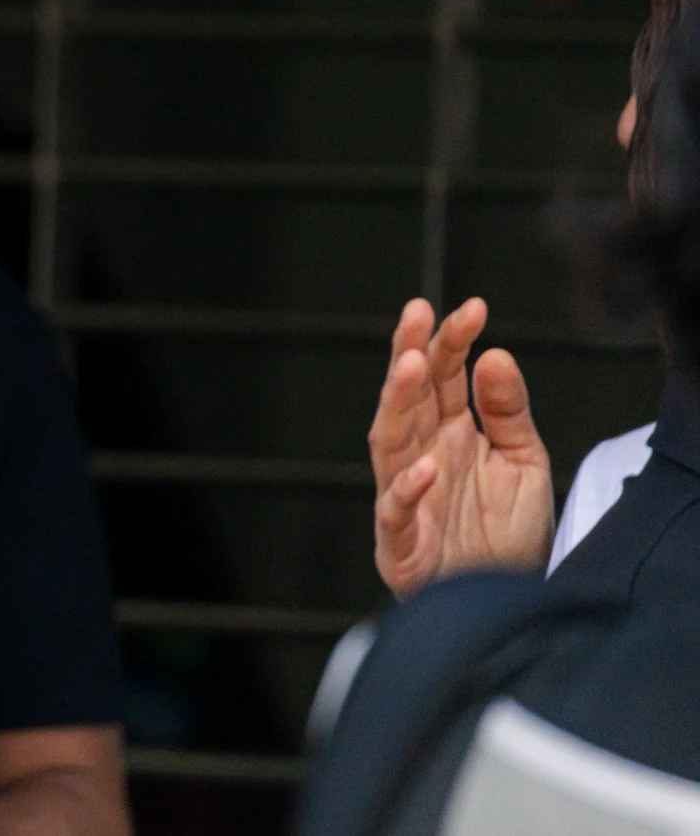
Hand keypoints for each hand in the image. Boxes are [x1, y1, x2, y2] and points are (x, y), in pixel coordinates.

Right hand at [369, 297, 552, 595]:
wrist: (505, 603)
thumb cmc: (506, 536)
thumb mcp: (524, 462)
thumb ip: (508, 411)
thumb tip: (495, 354)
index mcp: (447, 433)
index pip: (440, 376)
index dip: (450, 341)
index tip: (471, 309)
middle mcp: (420, 457)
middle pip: (406, 399)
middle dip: (408, 354)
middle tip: (416, 315)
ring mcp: (407, 499)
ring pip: (389, 443)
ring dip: (396, 405)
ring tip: (410, 366)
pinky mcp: (402, 546)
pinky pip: (397, 514)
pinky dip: (407, 492)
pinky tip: (426, 468)